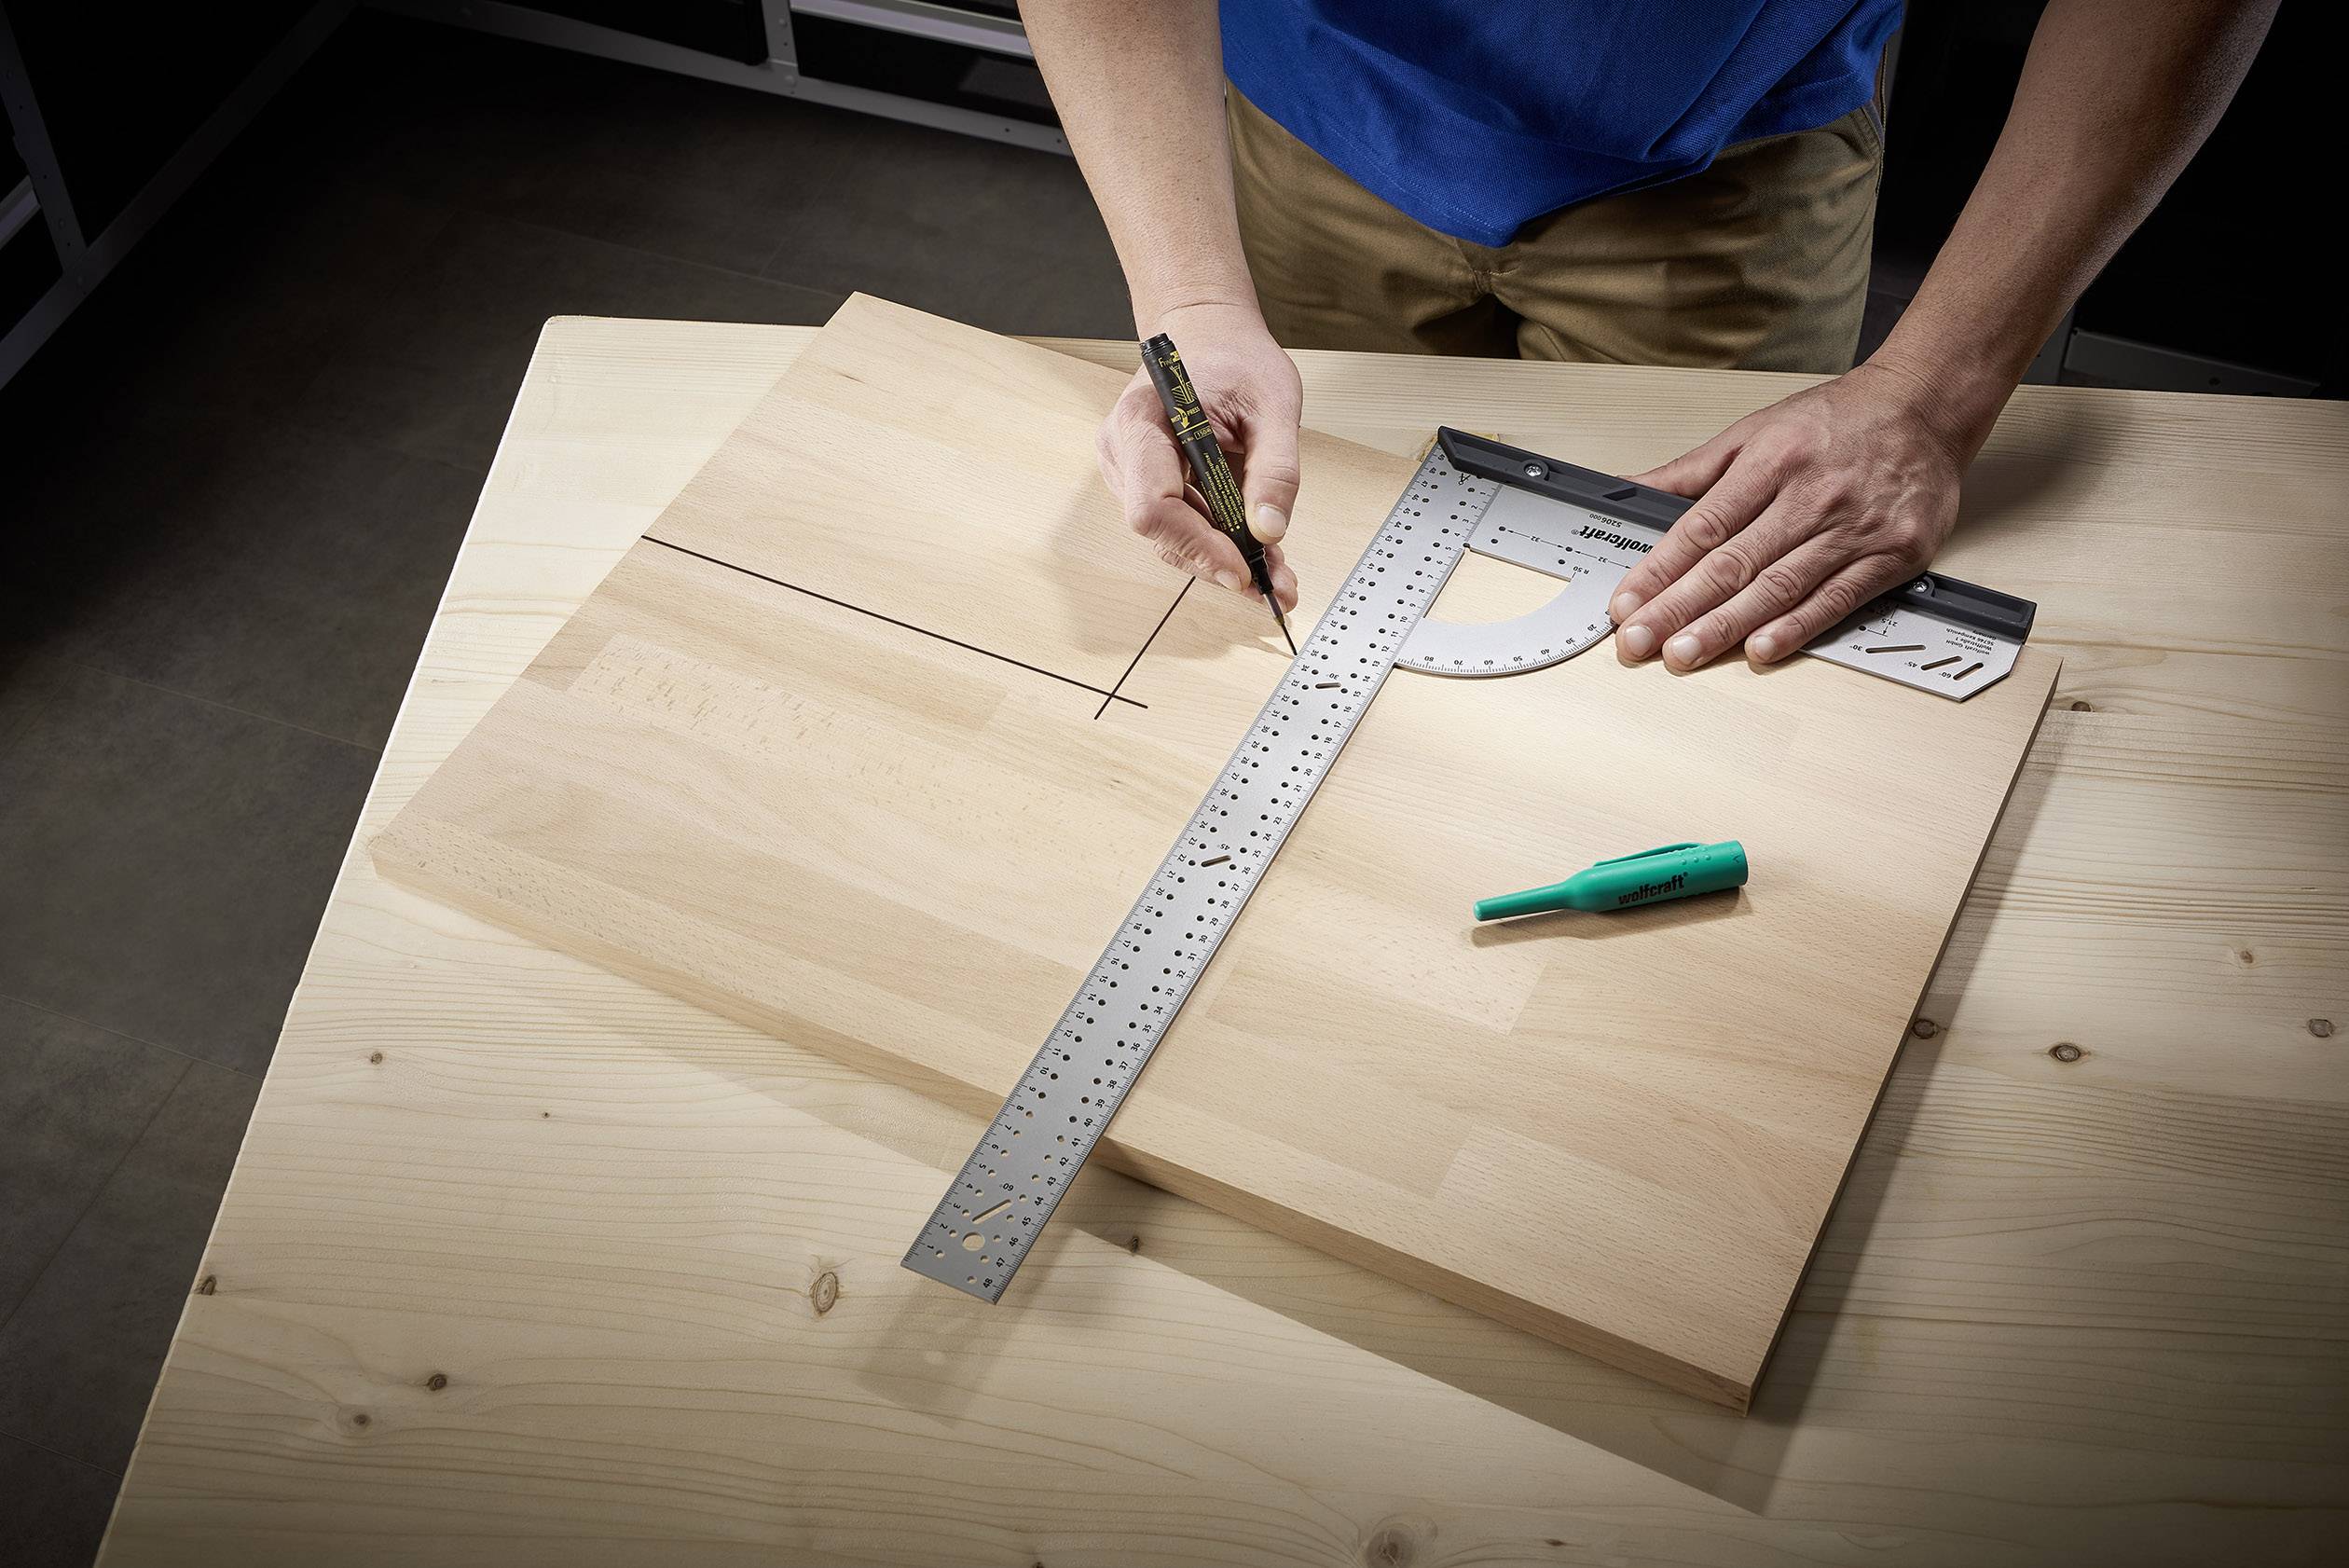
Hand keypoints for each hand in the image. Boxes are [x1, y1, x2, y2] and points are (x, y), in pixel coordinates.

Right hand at [1098, 301, 1300, 611]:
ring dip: (1221, 559)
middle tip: (1276, 582)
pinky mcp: (1143, 482)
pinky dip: (1215, 543)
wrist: (1206, 332)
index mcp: (1144, 420)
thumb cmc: (1234, 356)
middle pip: (1162, 533)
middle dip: (1219, 562)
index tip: (1244, 570)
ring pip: (1169, 538)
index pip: (1154, 506)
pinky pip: (1175, 525)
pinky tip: (1253, 551)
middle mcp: (1122, 450)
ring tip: (1274, 571)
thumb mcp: (1275, 403)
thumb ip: (1276, 468)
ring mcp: (1128, 469)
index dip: (1198, 546)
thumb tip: (1270, 530)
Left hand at [1608, 361, 1979, 670]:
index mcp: (1772, 461)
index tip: (1627, 602)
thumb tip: (1628, 490)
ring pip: (1780, 586)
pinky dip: (1797, 627)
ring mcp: (1854, 528)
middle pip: (1734, 562)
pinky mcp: (1892, 555)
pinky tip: (1761, 648)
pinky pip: (1836, 598)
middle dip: (1680, 607)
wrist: (1926, 407)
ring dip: (1727, 626)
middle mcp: (1812, 496)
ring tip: (1685, 654)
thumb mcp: (1754, 430)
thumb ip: (1690, 471)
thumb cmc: (1838, 420)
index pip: (1703, 526)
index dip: (1660, 570)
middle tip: (1641, 641)